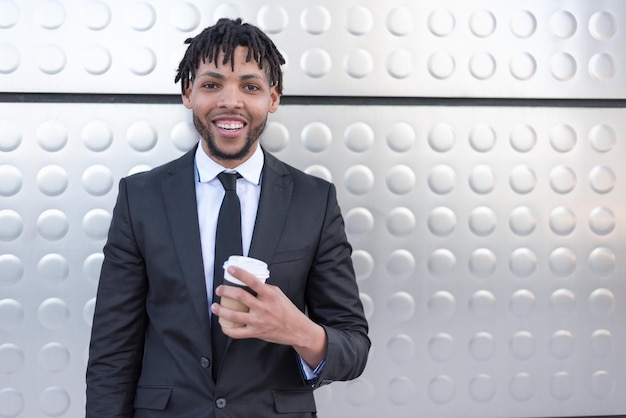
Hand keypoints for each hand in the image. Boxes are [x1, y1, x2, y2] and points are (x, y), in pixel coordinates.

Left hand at [211, 265, 326, 367]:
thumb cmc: (288, 311)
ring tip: (215, 306)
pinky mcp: (256, 332)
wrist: (296, 330)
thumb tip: (249, 283)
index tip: (230, 269)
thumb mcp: (279, 294)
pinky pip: (237, 333)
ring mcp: (258, 321)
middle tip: (219, 289)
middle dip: (225, 291)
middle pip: (239, 296)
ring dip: (221, 310)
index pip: (252, 281)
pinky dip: (227, 329)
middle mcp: (263, 307)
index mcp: (270, 295)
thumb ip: (264, 289)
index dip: (240, 273)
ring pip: (234, 315)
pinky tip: (223, 324)